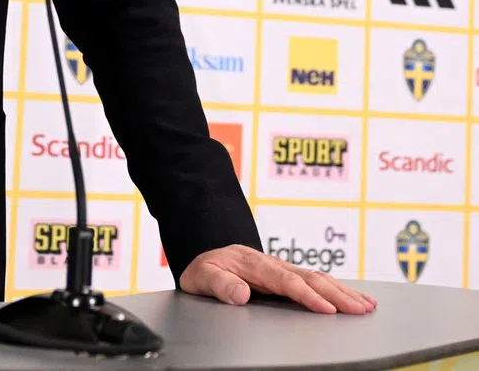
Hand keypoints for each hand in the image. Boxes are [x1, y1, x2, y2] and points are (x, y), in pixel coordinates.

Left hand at [180, 244, 376, 314]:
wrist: (204, 259)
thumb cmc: (203, 270)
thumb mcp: (201, 277)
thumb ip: (219, 284)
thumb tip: (241, 292)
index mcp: (253, 264)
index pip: (285, 281)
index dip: (308, 295)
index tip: (328, 310)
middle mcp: (271, 263)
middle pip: (308, 278)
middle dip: (337, 294)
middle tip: (361, 309)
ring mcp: (280, 268)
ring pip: (316, 277)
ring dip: (342, 290)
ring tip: (367, 305)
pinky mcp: (285, 274)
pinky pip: (314, 279)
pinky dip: (336, 288)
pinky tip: (353, 297)